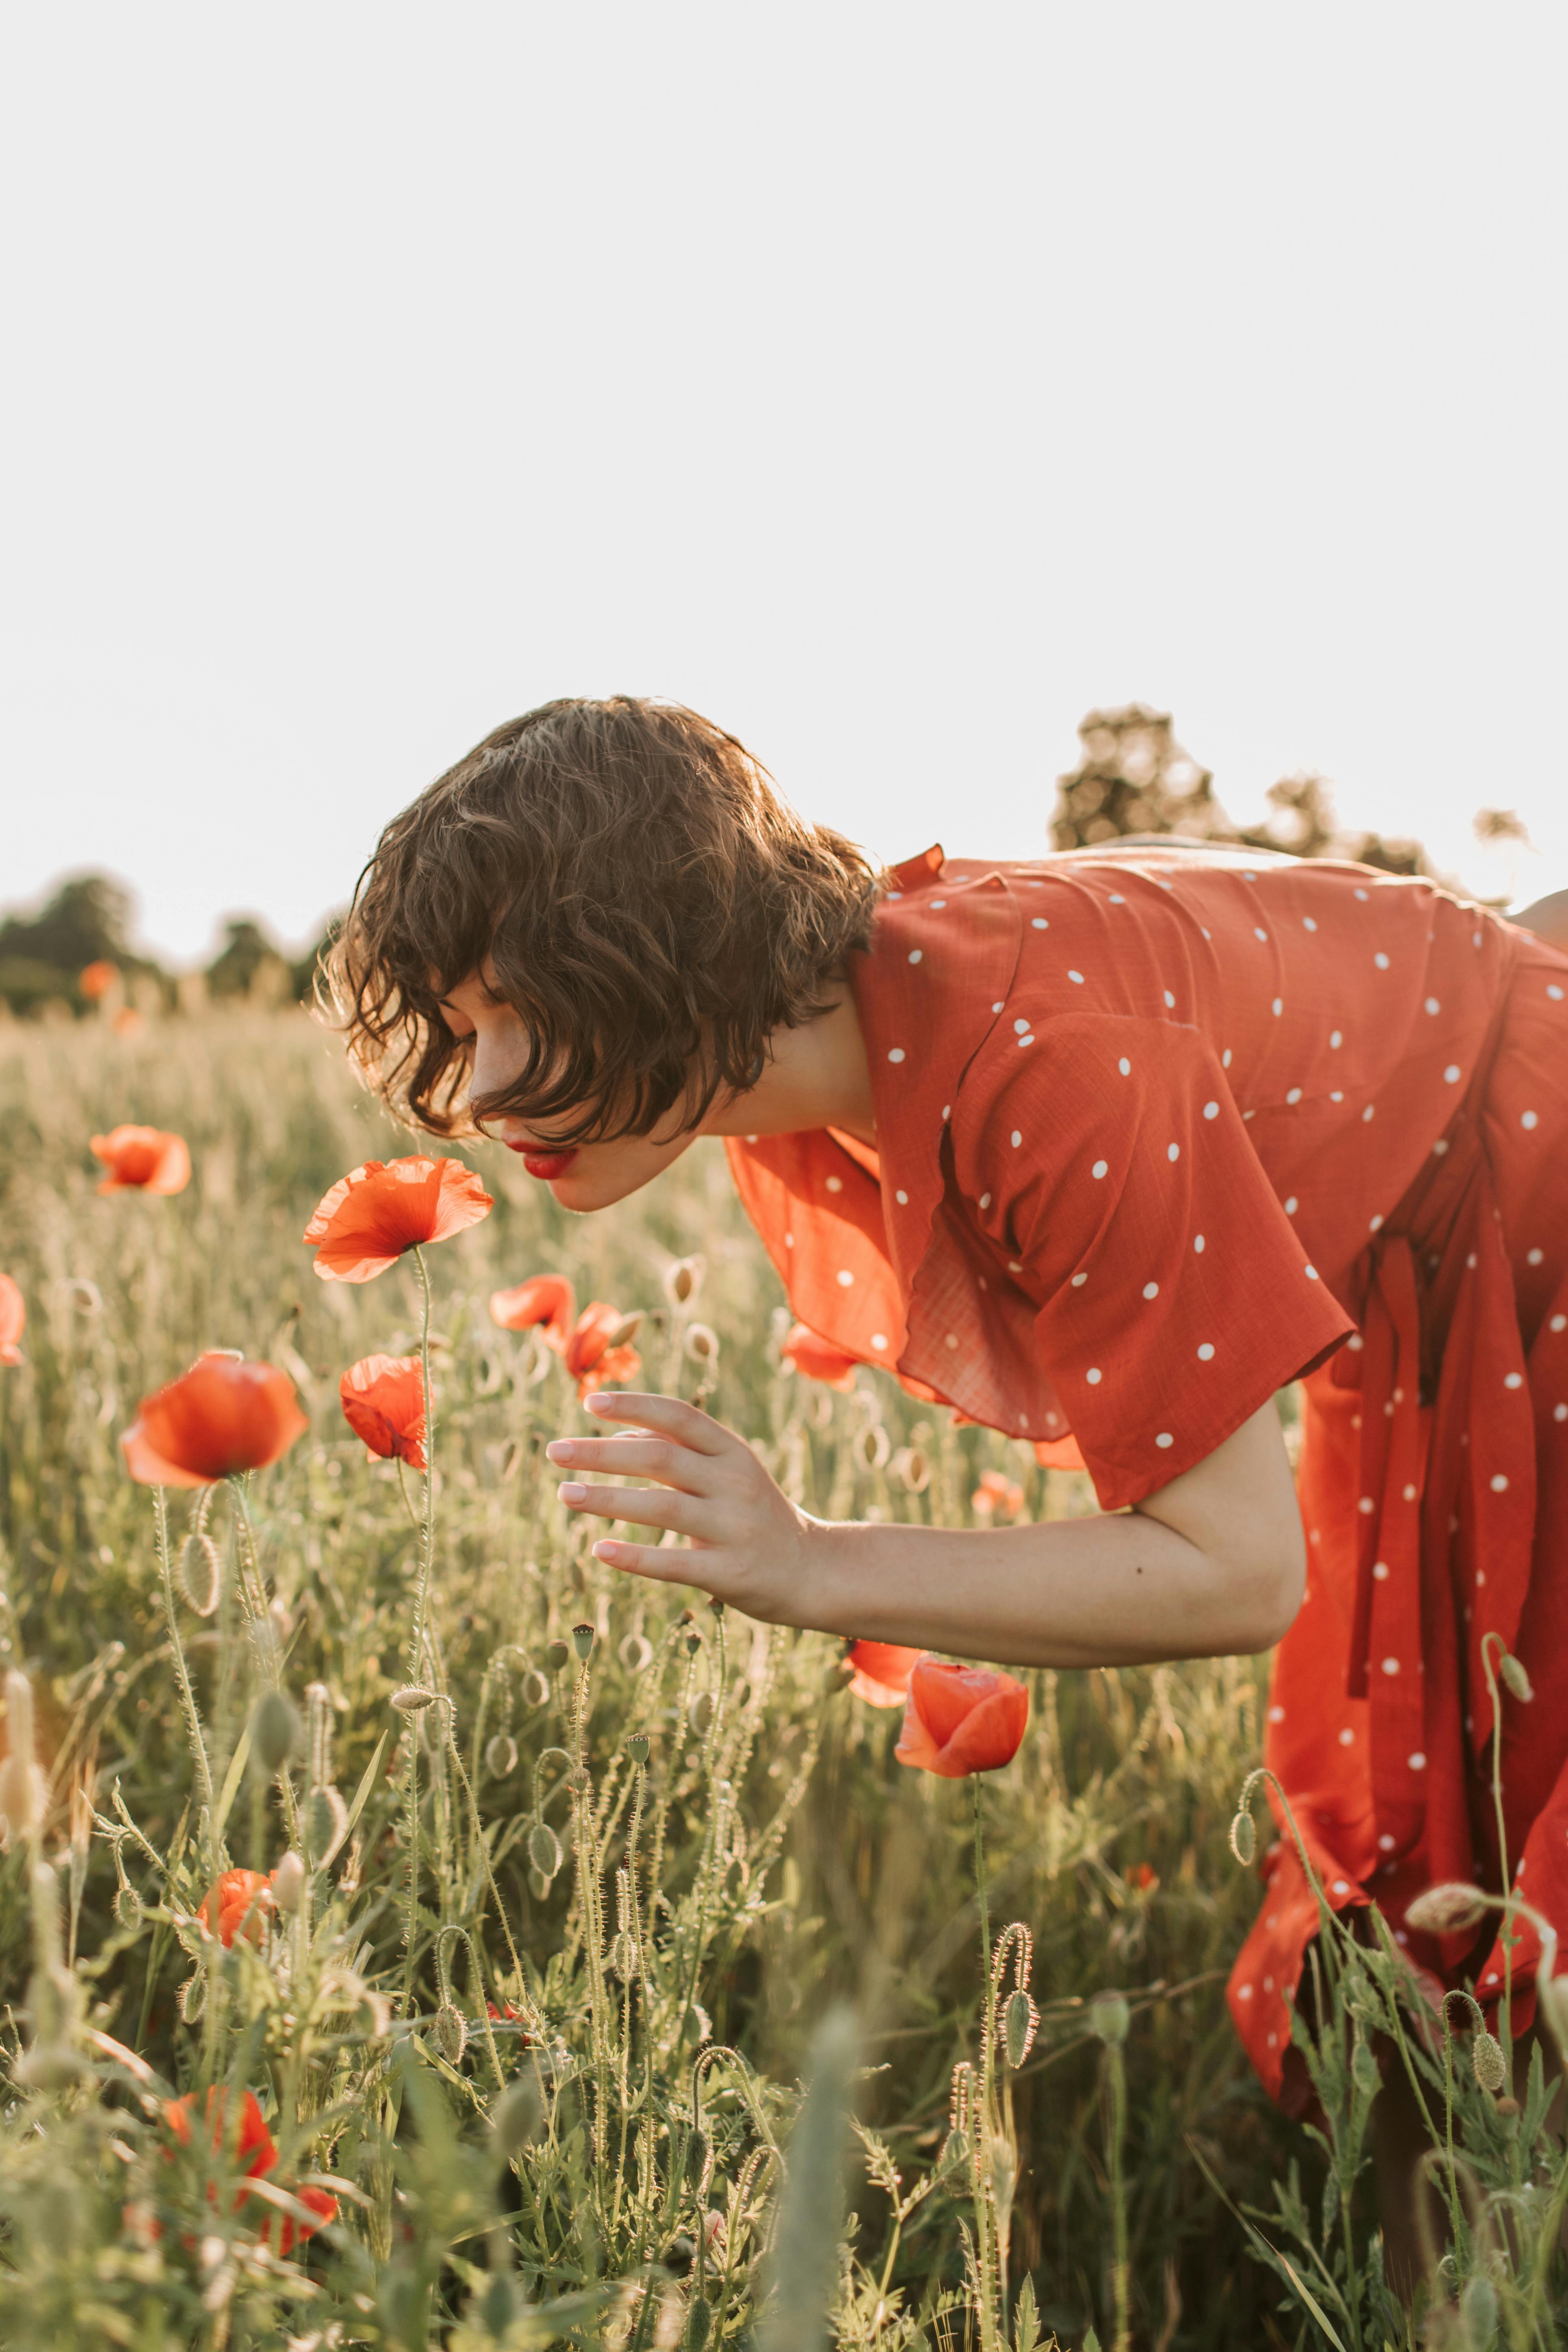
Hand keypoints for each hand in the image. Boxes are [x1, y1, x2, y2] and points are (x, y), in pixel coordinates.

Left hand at [545, 1391, 824, 1622]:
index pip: (680, 1416)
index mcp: (734, 1452)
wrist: (812, 1571)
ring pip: (662, 1508)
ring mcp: (735, 1528)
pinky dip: (634, 1556)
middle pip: (661, 1457)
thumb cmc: (755, 1515)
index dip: (634, 1404)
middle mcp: (736, 1483)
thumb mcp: (729, 1473)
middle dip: (602, 1453)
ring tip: (563, 1494)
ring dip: (607, 1500)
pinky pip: (674, 1563)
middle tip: (554, 1451)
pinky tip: (598, 1551)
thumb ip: (681, 1452)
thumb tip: (619, 1434)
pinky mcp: (730, 1572)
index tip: (588, 1402)